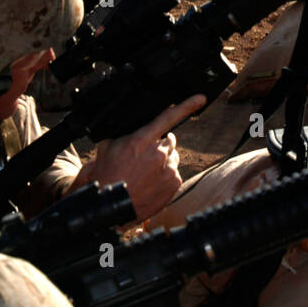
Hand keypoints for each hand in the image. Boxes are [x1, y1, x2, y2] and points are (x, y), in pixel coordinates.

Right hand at [69, 95, 205, 219]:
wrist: (109, 208)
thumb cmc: (107, 177)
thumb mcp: (107, 147)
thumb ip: (126, 134)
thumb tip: (134, 129)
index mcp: (141, 140)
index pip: (168, 117)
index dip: (186, 105)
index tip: (200, 98)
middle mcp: (158, 153)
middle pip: (168, 139)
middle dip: (159, 144)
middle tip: (144, 156)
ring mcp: (168, 169)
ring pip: (172, 156)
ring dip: (163, 160)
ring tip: (145, 172)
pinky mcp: (174, 184)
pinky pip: (174, 172)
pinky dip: (165, 175)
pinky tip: (151, 182)